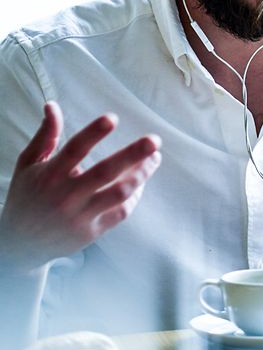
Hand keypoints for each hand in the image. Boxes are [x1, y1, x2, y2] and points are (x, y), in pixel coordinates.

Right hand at [0, 102, 161, 273]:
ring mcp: (80, 215)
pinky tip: (141, 181)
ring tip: (155, 158)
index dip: (93, 133)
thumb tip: (52, 105)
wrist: (21, 244)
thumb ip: (45, 135)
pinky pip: (120, 213)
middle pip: (105, 172)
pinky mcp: (91, 232)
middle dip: (133, 155)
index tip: (113, 118)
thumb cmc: (28, 196)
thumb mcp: (29, 164)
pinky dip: (134, 197)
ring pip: (118, 193)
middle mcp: (66, 195)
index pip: (74, 150)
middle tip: (154, 140)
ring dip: (141, 175)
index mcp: (50, 174)